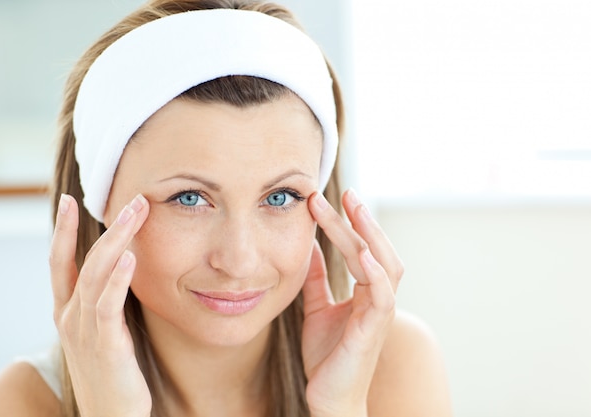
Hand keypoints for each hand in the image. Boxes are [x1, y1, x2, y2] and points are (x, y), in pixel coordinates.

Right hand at [49, 193, 151, 416]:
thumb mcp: (102, 333)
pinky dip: (118, 280)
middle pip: (83, 261)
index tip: (71, 200)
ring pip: (95, 276)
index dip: (64, 231)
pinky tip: (132, 258)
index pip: (60, 264)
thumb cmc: (111, 374)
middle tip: (129, 199)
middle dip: (105, 227)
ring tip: (135, 213)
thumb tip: (122, 270)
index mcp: (67, 313)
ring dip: (116, 241)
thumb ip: (105, 303)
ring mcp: (84, 332)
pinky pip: (108, 307)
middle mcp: (70, 318)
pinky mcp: (106, 347)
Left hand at [302, 190, 402, 416]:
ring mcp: (379, 314)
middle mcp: (378, 299)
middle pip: (377, 250)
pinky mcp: (372, 331)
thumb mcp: (317, 309)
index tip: (330, 199)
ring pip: (385, 265)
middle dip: (363, 220)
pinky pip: (382, 296)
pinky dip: (375, 272)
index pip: (362, 249)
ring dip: (370, 236)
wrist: (328, 398)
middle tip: (346, 192)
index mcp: (366, 292)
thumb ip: (317, 280)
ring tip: (354, 209)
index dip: (349, 224)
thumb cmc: (327, 357)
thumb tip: (310, 248)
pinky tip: (361, 253)